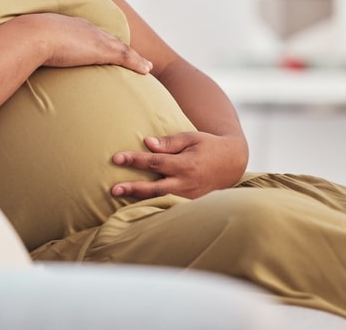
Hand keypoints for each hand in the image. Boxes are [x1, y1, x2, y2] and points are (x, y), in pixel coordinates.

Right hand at [20, 13, 151, 74]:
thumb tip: (15, 60)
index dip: (99, 40)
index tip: (106, 45)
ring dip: (133, 57)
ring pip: (120, 48)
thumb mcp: (27, 45)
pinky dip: (137, 63)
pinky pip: (125, 56)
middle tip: (131, 54)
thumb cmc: (24, 41)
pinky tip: (146, 70)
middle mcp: (85, 28)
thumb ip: (26, 53)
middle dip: (119, 46)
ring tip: (144, 65)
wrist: (32, 35)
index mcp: (68, 25)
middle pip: (108, 38)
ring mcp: (94, 38)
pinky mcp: (101, 50)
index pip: (89, 33)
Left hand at [110, 132, 247, 199]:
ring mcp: (189, 197)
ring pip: (160, 200)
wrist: (233, 163)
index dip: (135, 160)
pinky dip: (153, 206)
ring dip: (139, 200)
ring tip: (119, 198)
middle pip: (155, 187)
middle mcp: (187, 183)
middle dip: (133, 188)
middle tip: (113, 189)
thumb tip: (148, 143)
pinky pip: (169, 206)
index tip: (116, 158)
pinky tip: (137, 207)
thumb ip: (169, 143)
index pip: (155, 162)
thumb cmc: (208, 146)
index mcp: (186, 165)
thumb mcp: (191, 138)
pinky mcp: (191, 204)